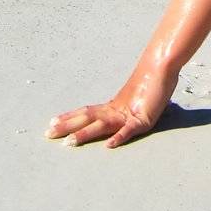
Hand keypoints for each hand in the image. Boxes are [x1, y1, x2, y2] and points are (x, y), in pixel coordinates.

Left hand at [45, 62, 179, 149]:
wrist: (163, 64)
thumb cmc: (153, 81)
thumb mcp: (138, 98)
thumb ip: (131, 106)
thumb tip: (128, 109)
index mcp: (113, 106)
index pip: (86, 112)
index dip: (69, 117)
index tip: (51, 122)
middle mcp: (116, 110)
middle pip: (87, 118)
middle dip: (67, 126)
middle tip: (47, 133)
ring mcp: (128, 114)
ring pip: (102, 125)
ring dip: (84, 134)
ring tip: (69, 142)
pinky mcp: (143, 119)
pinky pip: (129, 130)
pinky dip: (118, 137)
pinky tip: (108, 145)